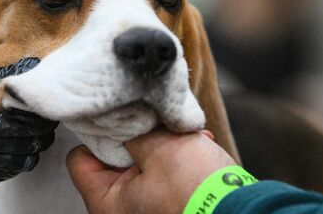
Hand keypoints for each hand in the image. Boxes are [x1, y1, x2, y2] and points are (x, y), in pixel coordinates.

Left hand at [0, 57, 57, 211]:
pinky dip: (5, 157)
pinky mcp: (5, 164)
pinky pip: (24, 162)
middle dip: (23, 123)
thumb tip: (29, 65)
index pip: (38, 91)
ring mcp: (10, 140)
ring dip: (11, 141)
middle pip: (44, 120)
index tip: (11, 100)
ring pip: (37, 142)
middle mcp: (12, 115)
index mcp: (3, 92)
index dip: (34, 96)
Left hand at [66, 129, 235, 213]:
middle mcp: (121, 210)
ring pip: (141, 162)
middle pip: (112, 158)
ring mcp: (144, 208)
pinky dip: (176, 159)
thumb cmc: (198, 191)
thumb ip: (131, 130)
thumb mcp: (158, 148)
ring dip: (161, 145)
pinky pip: (161, 173)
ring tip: (182, 138)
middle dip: (137, 137)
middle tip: (155, 127)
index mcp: (107, 202)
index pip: (80, 158)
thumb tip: (121, 118)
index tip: (117, 120)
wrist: (242, 212)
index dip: (99, 134)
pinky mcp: (166, 204)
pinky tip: (194, 149)